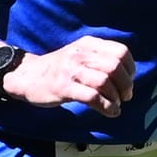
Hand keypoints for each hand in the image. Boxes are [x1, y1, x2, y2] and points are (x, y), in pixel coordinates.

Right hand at [5, 36, 135, 116]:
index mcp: (87, 44)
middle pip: (115, 67)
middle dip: (126, 85)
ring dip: (116, 97)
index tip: (128, 80)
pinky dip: (106, 107)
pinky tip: (110, 112)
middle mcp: (80, 54)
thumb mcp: (78, 54)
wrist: (26, 75)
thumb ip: (100, 58)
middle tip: (125, 96)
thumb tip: (127, 75)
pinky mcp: (64, 87)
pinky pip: (92, 97)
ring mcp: (71, 70)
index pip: (120, 51)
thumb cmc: (58, 68)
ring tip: (116, 105)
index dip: (130, 68)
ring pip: (105, 82)